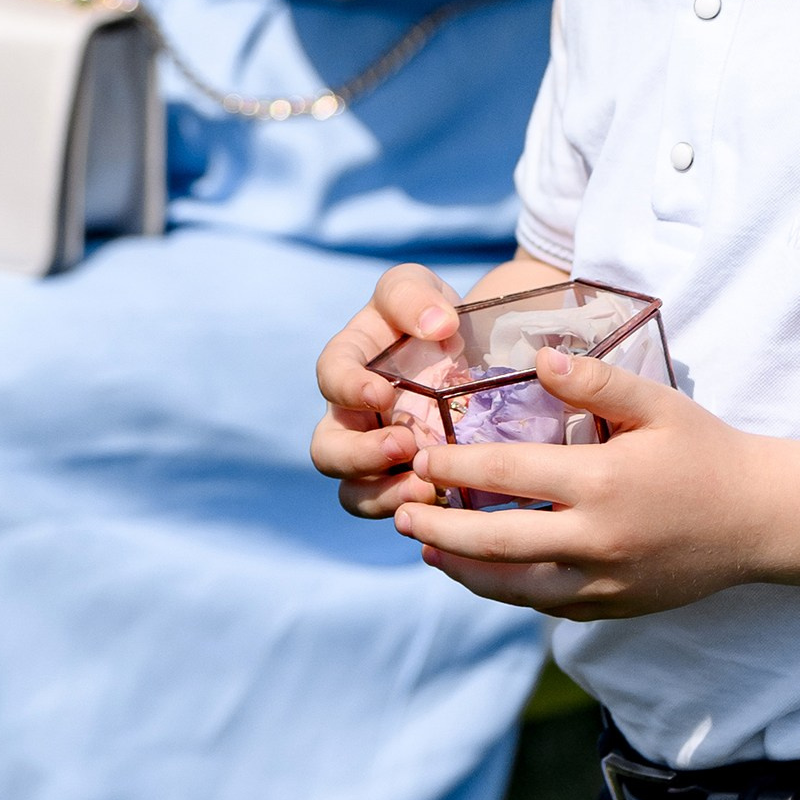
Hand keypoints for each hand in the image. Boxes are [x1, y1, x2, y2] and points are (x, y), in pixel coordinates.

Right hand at [313, 262, 468, 517]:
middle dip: (358, 456)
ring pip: (354, 492)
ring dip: (384, 495)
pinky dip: (415, 512)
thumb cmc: (432, 312)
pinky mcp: (405, 481)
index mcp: (349, 364)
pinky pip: (396, 510)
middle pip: (328, 450)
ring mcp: (376, 455)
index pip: (331, 377)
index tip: (381, 393)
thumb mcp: (419, 287)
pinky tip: (447, 503)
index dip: (348, 389)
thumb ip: (413, 295)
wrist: (471, 348)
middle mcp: (352, 417)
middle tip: (401, 446)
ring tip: (425, 489)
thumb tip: (436, 324)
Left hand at [387, 348, 768, 620]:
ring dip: (462, 569)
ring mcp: (603, 583)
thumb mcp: (658, 405)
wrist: (759, 520)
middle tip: (402, 510)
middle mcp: (597, 540)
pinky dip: (505, 590)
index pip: (507, 474)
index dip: (456, 466)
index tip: (424, 456)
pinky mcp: (611, 609)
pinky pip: (544, 604)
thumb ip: (597, 381)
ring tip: (426, 548)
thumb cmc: (705, 453)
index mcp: (603, 482)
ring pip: (512, 587)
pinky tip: (482, 572)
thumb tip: (540, 357)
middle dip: (440, 527)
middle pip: (494, 541)